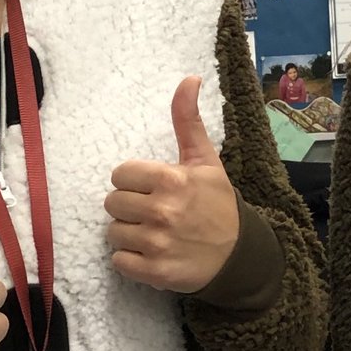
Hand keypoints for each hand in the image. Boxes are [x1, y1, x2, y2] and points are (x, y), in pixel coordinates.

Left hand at [105, 77, 238, 292]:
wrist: (238, 255)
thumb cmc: (217, 203)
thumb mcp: (205, 159)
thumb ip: (188, 120)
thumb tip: (189, 78)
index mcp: (171, 178)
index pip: (120, 174)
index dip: (133, 181)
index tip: (152, 188)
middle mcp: (162, 210)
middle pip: (112, 203)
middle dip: (128, 206)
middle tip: (152, 211)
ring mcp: (157, 243)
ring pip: (113, 232)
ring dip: (129, 234)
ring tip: (153, 232)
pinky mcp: (154, 272)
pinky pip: (119, 261)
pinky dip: (130, 260)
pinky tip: (151, 253)